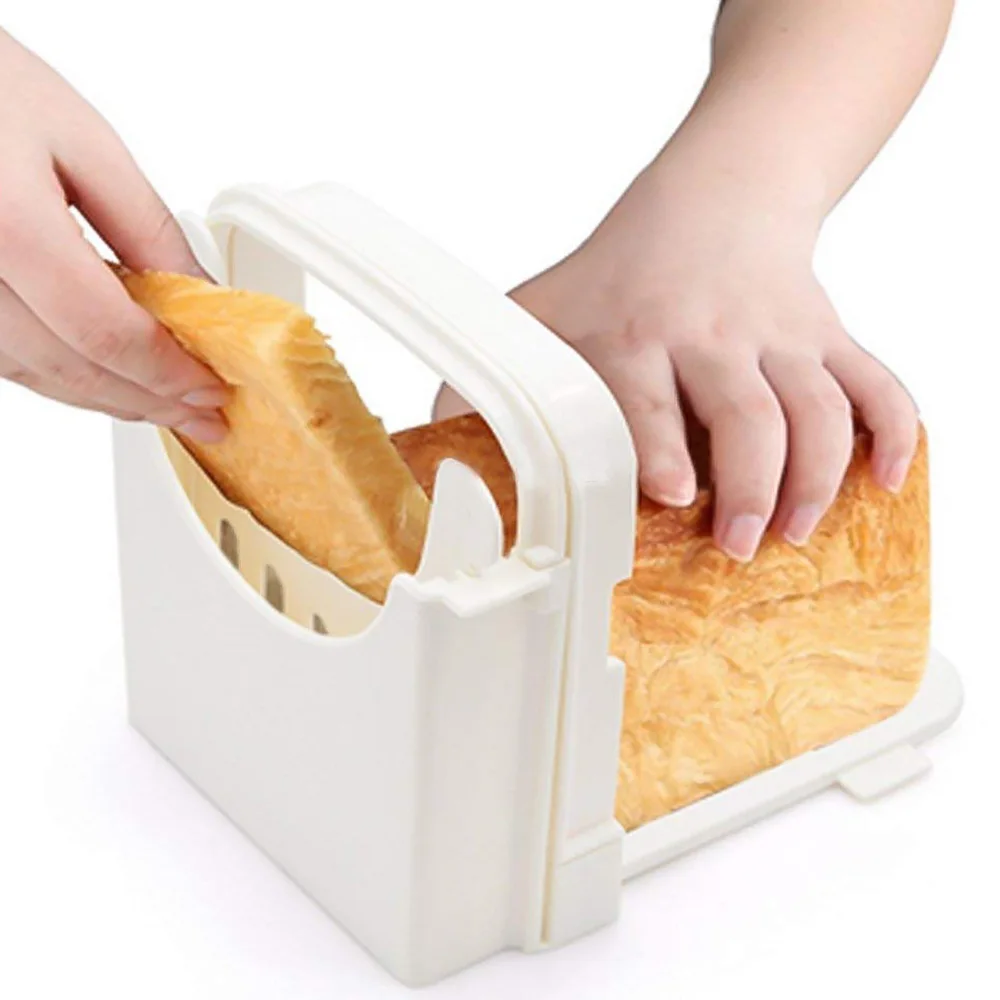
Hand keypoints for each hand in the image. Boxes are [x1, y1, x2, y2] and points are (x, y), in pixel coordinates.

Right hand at [0, 30, 228, 440]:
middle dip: (147, 400)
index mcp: (6, 224)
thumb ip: (146, 229)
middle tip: (201, 415)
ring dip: (105, 399)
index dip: (166, 373)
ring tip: (163, 406)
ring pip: (34, 376)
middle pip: (71, 368)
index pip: (105, 333)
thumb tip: (202, 298)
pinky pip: (3, 359)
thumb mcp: (83, 141)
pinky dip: (61, 376)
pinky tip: (105, 378)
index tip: (210, 387)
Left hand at [436, 160, 918, 561]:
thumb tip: (426, 451)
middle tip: (737, 543)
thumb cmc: (620, 269)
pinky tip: (887, 479)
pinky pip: (877, 381)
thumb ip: (488, 377)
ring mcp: (777, 333)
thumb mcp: (539, 308)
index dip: (662, 447)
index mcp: (634, 335)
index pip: (648, 396)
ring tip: (792, 531)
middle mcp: (711, 334)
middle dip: (750, 484)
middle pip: (748, 412)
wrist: (715, 195)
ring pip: (817, 406)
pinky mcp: (826, 335)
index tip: (671, 497)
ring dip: (815, 476)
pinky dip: (894, 431)